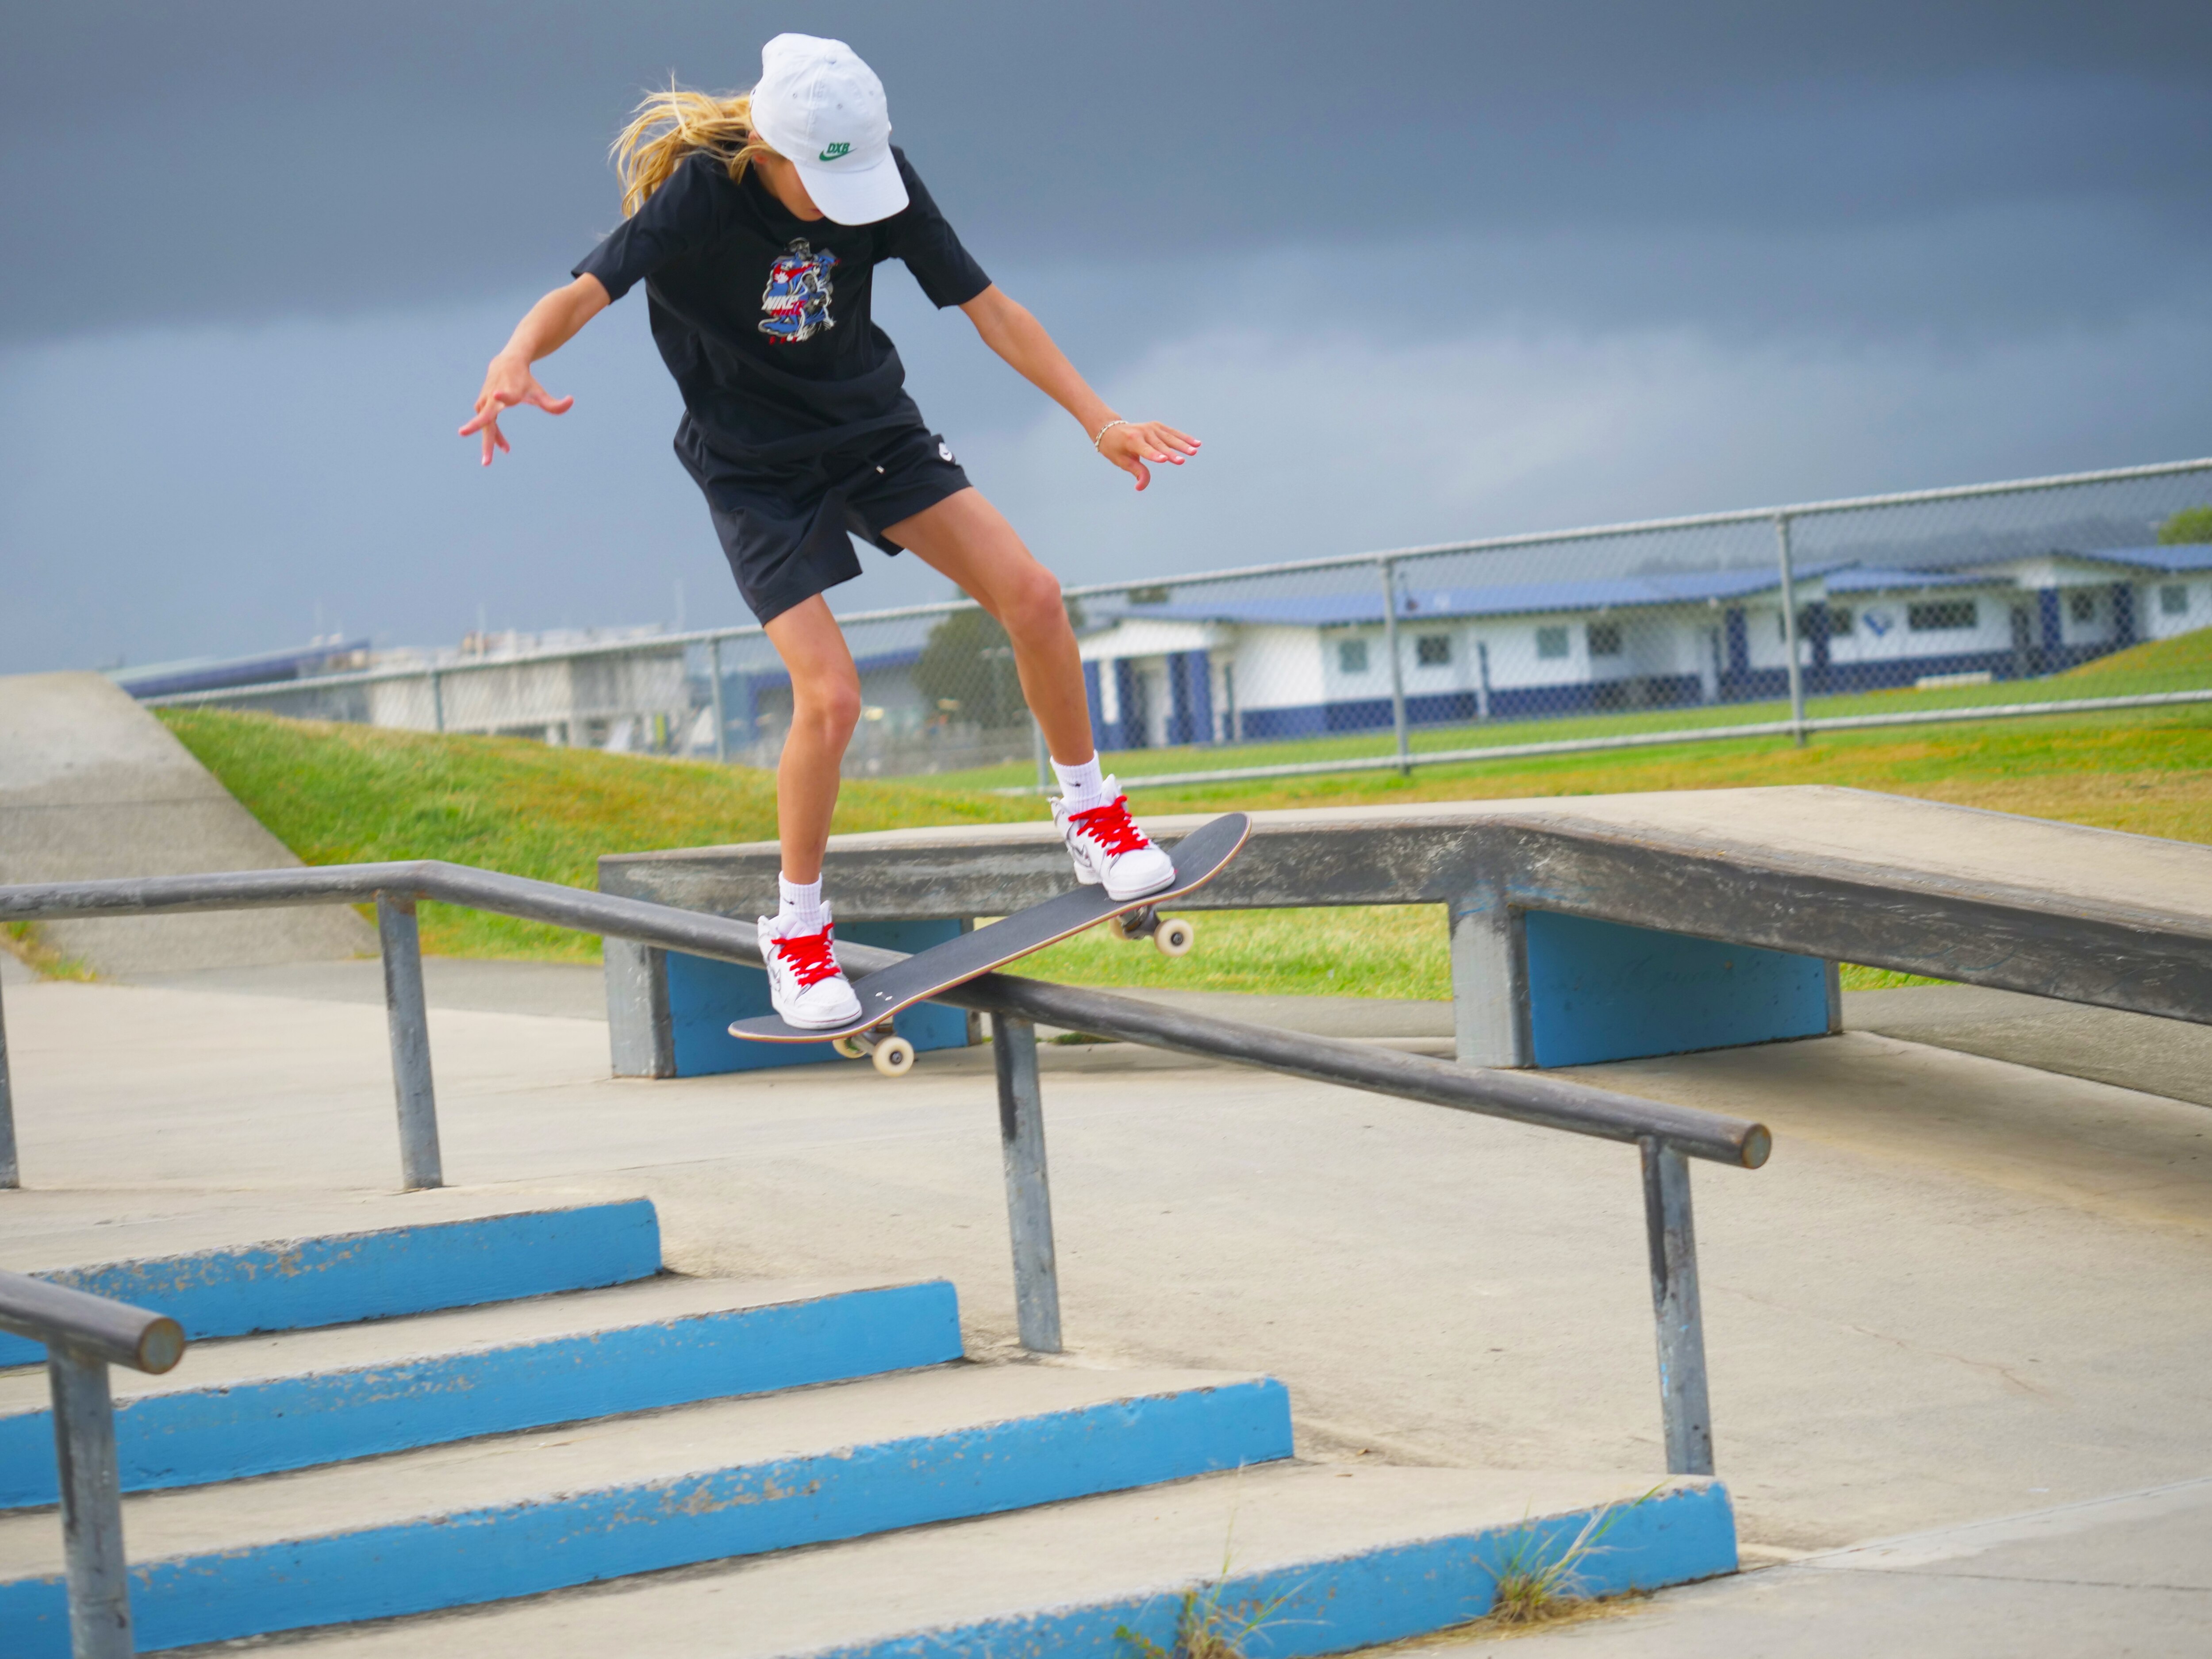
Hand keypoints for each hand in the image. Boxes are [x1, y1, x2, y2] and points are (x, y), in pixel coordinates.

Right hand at [459, 354, 573, 466]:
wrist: (506, 364)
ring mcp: (485, 401)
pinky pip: (487, 425)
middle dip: (475, 426)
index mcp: (509, 392)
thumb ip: (554, 403)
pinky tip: (505, 447)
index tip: (498, 394)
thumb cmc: (525, 381)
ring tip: (489, 461)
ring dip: (490, 441)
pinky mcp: (481, 405)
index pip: (506, 394)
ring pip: (485, 425)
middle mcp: (493, 397)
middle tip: (462, 433)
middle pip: (485, 415)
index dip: (503, 395)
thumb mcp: (539, 392)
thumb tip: (571, 401)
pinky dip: (495, 436)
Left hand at [1096, 419, 1199, 491]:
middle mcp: (1143, 431)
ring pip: (1170, 438)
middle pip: (1160, 445)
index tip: (1164, 460)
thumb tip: (1140, 487)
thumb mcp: (1122, 461)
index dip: (1154, 455)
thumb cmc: (1115, 448)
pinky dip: (1184, 438)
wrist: (1111, 429)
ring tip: (1195, 450)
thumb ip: (1136, 472)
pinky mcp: (1158, 426)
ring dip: (1183, 444)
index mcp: (1132, 440)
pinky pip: (1173, 433)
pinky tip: (1197, 443)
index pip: (1145, 450)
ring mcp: (1152, 427)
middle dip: (1172, 453)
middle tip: (1183, 461)